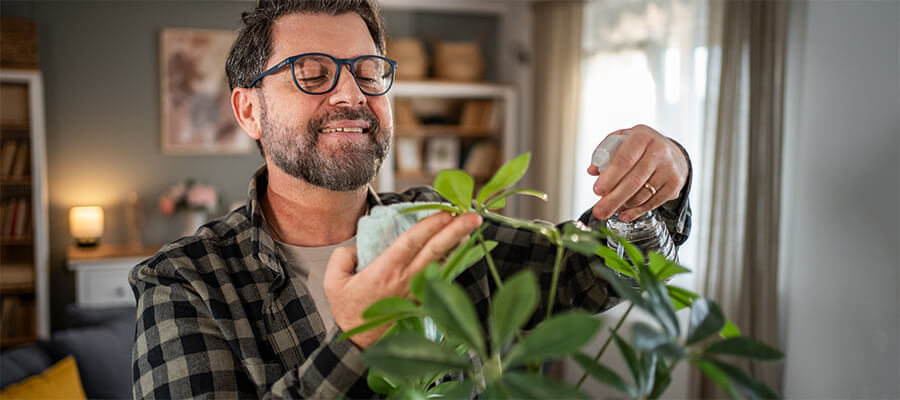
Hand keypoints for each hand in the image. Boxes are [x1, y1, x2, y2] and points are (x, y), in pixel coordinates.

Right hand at [324, 212, 482, 348]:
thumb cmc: (349, 312)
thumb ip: (343, 256)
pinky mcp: (424, 298)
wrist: (361, 344)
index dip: (429, 225)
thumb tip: (357, 245)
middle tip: (472, 216)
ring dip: (458, 243)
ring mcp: (418, 289)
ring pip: (443, 261)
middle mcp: (406, 279)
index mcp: (384, 271)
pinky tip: (461, 248)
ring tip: (471, 226)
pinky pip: (441, 275)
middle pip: (436, 250)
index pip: (411, 242)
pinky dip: (453, 260)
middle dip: (456, 230)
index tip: (445, 212)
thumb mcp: (333, 282)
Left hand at [588, 125, 688, 221]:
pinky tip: (625, 214)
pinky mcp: (675, 184)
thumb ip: (605, 152)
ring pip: (642, 195)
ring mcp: (669, 169)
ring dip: (623, 205)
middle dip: (613, 199)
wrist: (673, 152)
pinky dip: (636, 211)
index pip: (624, 160)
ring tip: (610, 209)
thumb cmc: (641, 147)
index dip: (610, 178)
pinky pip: (653, 203)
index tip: (597, 190)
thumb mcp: (623, 140)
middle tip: (599, 211)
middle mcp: (659, 151)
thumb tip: (592, 171)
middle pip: (633, 181)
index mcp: (642, 137)